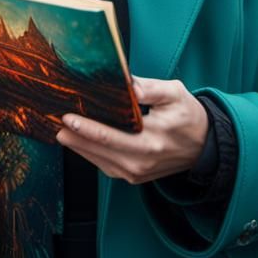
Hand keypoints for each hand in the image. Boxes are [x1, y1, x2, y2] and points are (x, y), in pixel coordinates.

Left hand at [55, 77, 208, 184]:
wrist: (205, 145)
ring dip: (77, 147)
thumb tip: (127, 82)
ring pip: (98, 161)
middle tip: (52, 121)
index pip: (111, 136)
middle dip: (74, 137)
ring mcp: (137, 172)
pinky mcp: (134, 176)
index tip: (67, 117)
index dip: (87, 128)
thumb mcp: (175, 94)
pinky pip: (105, 166)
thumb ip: (150, 88)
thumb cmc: (189, 116)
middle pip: (99, 151)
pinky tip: (77, 142)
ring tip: (58, 130)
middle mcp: (141, 161)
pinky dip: (89, 154)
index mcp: (152, 141)